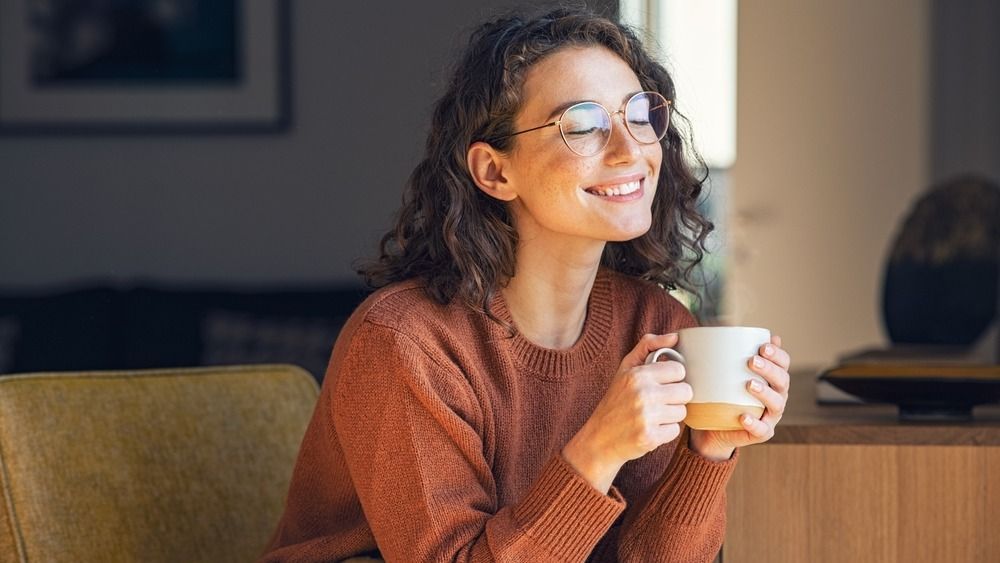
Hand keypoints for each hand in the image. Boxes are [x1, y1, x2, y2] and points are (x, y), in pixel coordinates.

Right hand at [562, 333, 692, 492]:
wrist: (599, 439)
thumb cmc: (615, 400)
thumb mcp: (625, 369)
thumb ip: (648, 346)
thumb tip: (675, 336)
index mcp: (638, 374)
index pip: (679, 370)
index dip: (672, 378)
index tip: (661, 384)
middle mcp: (643, 394)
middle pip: (686, 391)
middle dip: (675, 398)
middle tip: (658, 402)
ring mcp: (647, 417)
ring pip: (682, 412)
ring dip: (670, 415)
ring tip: (652, 416)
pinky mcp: (650, 437)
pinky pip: (675, 431)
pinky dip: (665, 432)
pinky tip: (650, 429)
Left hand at [689, 335, 790, 460]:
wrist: (713, 427)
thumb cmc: (721, 393)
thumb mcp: (723, 372)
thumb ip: (728, 353)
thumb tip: (725, 326)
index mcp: (772, 379)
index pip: (783, 363)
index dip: (778, 355)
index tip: (763, 346)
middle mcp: (776, 396)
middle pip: (782, 381)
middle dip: (770, 369)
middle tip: (752, 361)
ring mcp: (770, 416)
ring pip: (777, 404)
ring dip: (765, 393)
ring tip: (749, 384)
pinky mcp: (761, 433)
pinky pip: (762, 429)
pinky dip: (754, 423)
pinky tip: (744, 416)